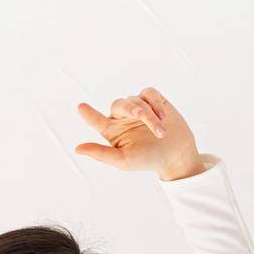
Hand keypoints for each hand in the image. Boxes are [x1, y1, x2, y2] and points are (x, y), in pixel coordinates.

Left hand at [74, 89, 200, 178]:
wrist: (176, 154)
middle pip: (119, 105)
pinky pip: (149, 93)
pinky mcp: (153, 100)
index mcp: (112, 131)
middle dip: (133, 109)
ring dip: (150, 114)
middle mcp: (122, 117)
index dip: (89, 114)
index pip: (96, 120)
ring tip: (161, 132)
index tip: (80, 107)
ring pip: (137, 100)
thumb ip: (101, 154)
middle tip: (143, 116)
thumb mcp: (123, 160)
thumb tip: (77, 149)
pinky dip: (156, 102)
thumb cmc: (148, 160)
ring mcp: (137, 107)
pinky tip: (164, 116)